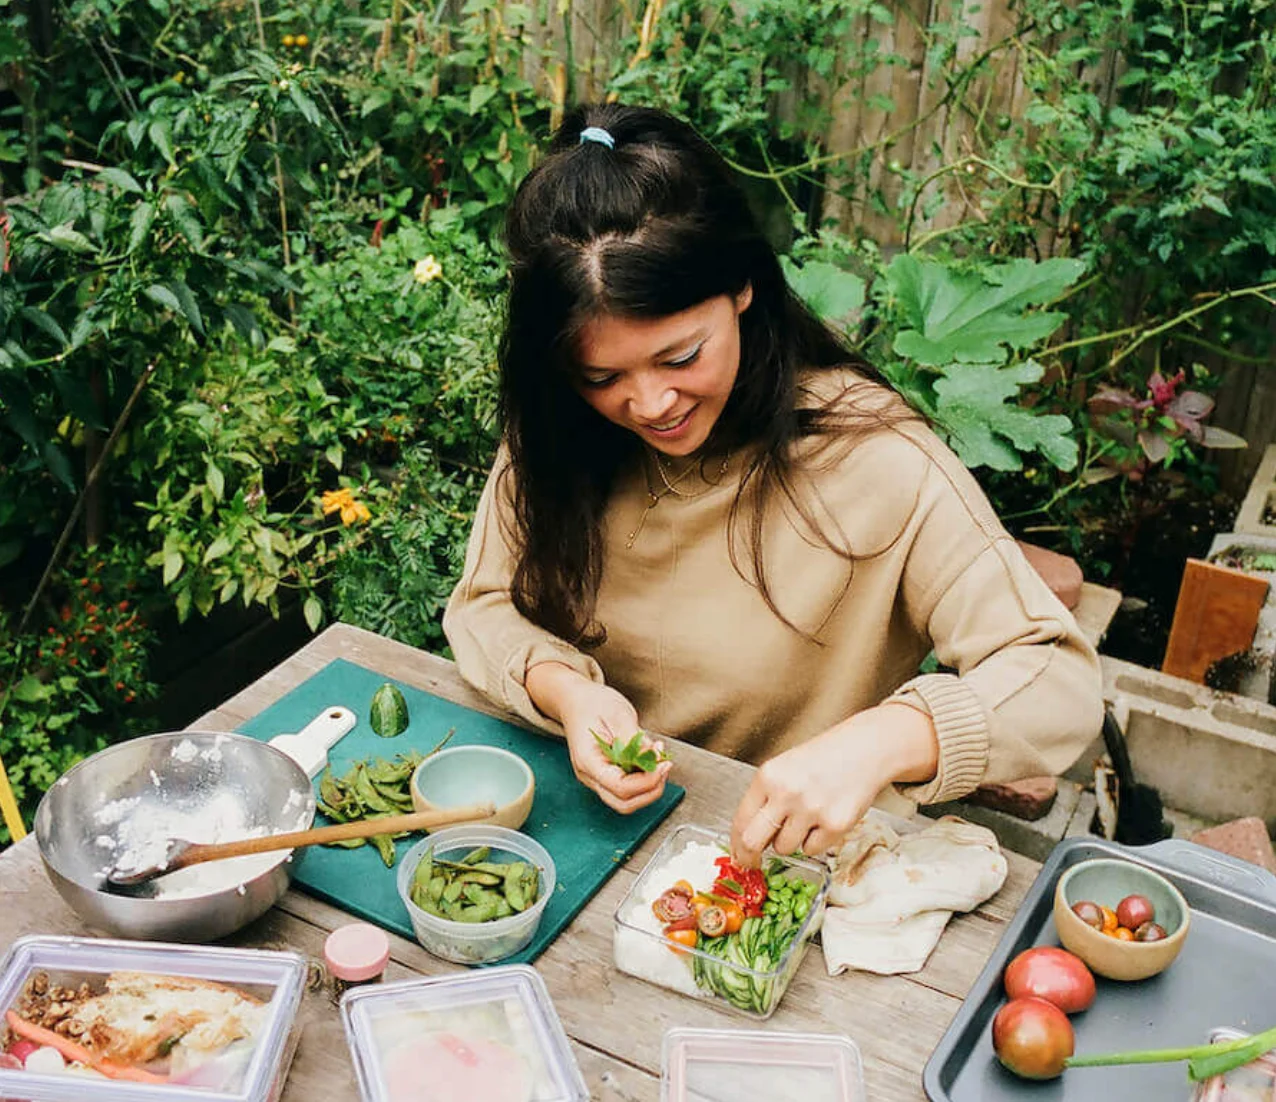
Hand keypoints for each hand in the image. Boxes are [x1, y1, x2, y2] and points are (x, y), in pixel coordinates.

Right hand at [526, 662, 671, 813]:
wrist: (576, 701)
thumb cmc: (592, 704)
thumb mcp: (618, 714)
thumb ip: (636, 740)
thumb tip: (654, 760)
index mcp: (588, 761)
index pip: (620, 787)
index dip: (647, 781)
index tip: (663, 765)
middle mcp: (590, 776)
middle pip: (624, 803)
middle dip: (651, 790)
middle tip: (665, 766)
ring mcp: (596, 779)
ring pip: (626, 800)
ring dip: (649, 786)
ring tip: (659, 759)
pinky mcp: (606, 776)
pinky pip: (627, 788)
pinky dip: (643, 779)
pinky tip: (650, 758)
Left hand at [729, 702, 937, 866]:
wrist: (862, 750)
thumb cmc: (821, 760)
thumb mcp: (783, 770)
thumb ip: (764, 799)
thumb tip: (745, 839)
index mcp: (768, 776)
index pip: (740, 820)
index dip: (735, 844)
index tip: (737, 855)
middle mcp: (787, 792)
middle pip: (753, 841)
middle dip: (749, 857)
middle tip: (753, 863)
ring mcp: (811, 809)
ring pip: (784, 848)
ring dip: (790, 841)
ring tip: (805, 817)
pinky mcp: (835, 824)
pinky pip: (811, 849)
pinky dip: (815, 841)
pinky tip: (823, 818)